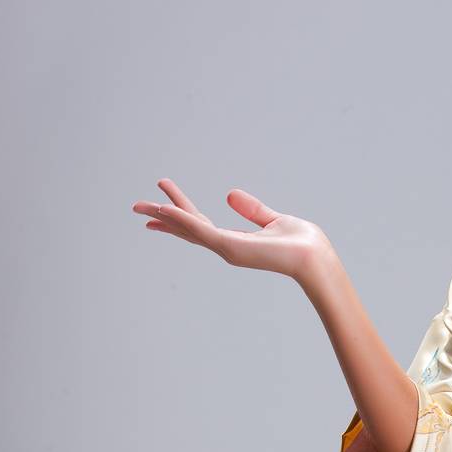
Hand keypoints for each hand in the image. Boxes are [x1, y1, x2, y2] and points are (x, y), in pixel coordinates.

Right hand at [131, 178, 336, 285]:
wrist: (315, 256)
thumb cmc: (302, 244)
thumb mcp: (272, 219)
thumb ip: (252, 210)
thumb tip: (230, 194)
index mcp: (235, 240)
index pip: (200, 224)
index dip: (179, 212)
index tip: (161, 199)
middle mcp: (227, 247)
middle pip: (187, 229)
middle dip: (162, 218)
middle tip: (136, 206)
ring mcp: (227, 249)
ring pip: (188, 229)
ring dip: (165, 217)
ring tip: (141, 207)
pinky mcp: (231, 248)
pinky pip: (201, 230)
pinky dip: (183, 220)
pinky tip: (166, 210)